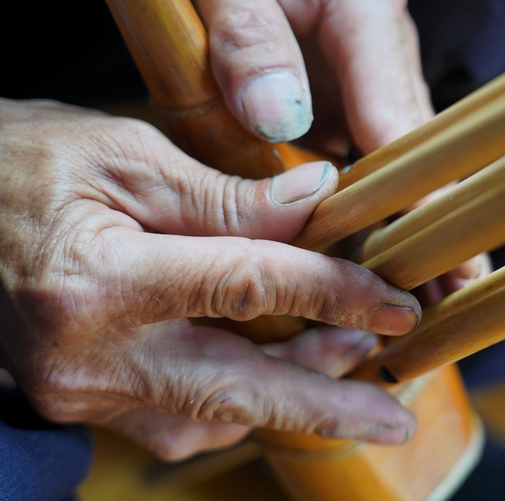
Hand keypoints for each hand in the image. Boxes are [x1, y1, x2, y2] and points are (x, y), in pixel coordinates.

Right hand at [0, 99, 419, 459]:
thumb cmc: (18, 163)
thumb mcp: (123, 152)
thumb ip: (225, 193)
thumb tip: (320, 199)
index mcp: (97, 280)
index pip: (250, 288)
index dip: (335, 293)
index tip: (398, 301)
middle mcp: (87, 356)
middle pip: (237, 390)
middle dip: (328, 407)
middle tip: (395, 419)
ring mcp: (80, 391)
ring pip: (213, 415)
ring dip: (291, 396)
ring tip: (354, 370)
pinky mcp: (81, 400)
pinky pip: (177, 420)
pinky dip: (239, 402)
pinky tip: (279, 377)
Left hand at [155, 0, 488, 295]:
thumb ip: (245, 35)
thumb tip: (278, 120)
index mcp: (359, 5)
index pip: (399, 112)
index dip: (418, 189)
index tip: (433, 250)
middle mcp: (374, 40)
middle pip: (412, 141)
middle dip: (427, 217)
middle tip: (447, 293)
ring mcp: (358, 63)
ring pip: (388, 150)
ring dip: (400, 215)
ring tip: (420, 290)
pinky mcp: (334, 80)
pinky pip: (355, 146)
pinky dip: (361, 197)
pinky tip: (366, 246)